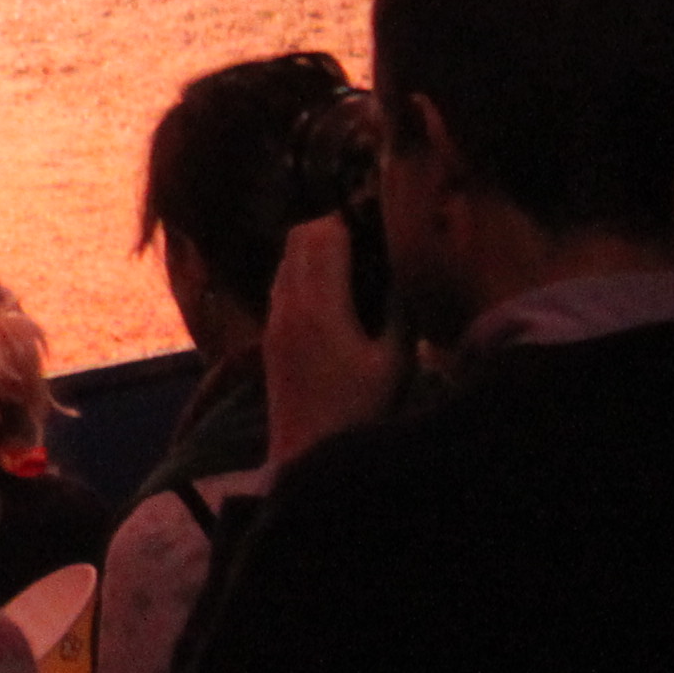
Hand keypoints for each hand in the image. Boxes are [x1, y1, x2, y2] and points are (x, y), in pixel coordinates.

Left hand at [261, 210, 404, 466]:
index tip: (380, 217)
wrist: (308, 455)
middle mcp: (287, 304)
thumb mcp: (396, 362)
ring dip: (316, 249)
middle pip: (298, 237)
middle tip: (372, 237)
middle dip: (333, 226)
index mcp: (318, 305)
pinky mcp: (270, 337)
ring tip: (358, 262)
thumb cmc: (360, 411)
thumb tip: (403, 273)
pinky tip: (336, 294)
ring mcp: (273, 320)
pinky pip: (282, 285)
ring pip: (287, 259)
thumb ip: (400, 312)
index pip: (323, 234)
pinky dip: (304, 274)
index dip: (351, 217)